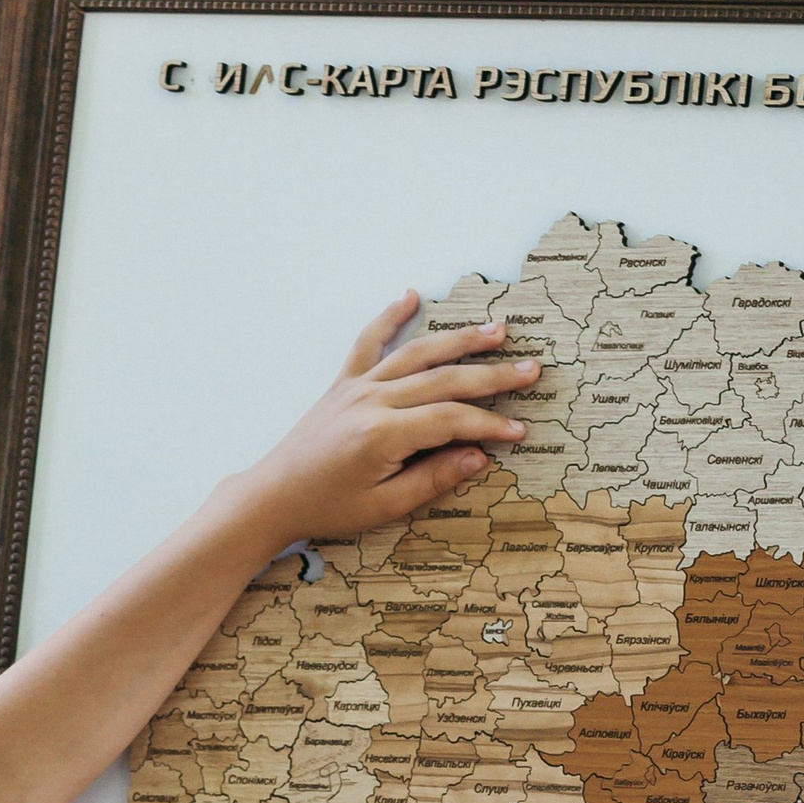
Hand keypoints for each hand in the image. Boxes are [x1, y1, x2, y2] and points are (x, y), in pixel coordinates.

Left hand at [242, 298, 536, 550]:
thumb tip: (479, 455)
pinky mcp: (342, 383)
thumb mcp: (384, 505)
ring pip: (416, 353)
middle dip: (491, 375)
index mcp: (383, 434)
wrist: (272, 495)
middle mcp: (372, 400)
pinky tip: (410, 295)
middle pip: (443, 379)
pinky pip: (369, 342)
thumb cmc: (328, 507)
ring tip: (496, 330)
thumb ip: (433, 478)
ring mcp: (356, 386)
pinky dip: (389, 317)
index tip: (519, 430)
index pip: (451, 419)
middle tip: (530, 369)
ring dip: (458, 339)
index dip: (489, 423)